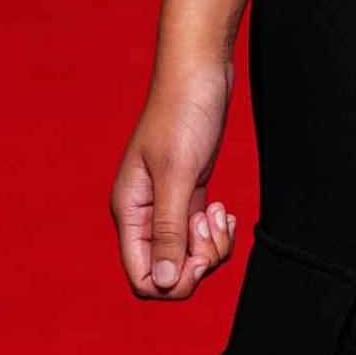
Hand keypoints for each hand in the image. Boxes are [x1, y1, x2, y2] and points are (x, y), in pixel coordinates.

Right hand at [110, 54, 239, 300]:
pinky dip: (217, 232)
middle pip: (167, 273)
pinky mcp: (188, 193)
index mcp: (129, 212)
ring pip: (187, 256)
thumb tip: (162, 283)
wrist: (200, 71)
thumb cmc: (184, 114)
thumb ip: (168, 230)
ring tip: (221, 211)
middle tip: (214, 225)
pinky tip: (226, 210)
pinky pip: (199, 235)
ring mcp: (166, 205)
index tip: (199, 254)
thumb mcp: (178, 173)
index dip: (173, 280)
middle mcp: (144, 215)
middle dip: (198, 262)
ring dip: (211, 246)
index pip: (142, 278)